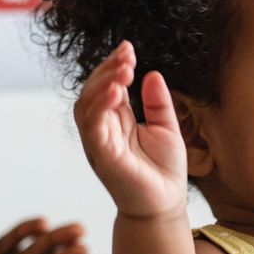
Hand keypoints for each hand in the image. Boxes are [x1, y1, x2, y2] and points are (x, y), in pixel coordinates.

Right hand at [73, 40, 187, 217]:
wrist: (166, 205)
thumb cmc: (164, 171)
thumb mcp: (166, 128)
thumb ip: (157, 102)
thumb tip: (152, 74)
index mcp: (116, 122)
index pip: (106, 87)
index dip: (113, 66)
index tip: (128, 48)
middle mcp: (103, 131)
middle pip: (92, 92)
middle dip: (106, 70)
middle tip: (127, 57)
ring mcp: (100, 144)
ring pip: (87, 107)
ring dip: (102, 84)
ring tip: (123, 70)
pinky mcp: (104, 158)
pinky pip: (94, 129)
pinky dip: (101, 108)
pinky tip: (116, 92)